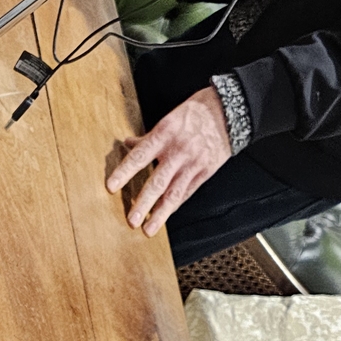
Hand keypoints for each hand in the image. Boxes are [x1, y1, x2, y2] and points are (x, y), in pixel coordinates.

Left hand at [106, 86, 231, 236]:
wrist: (229, 111)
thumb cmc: (196, 112)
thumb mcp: (169, 118)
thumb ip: (149, 136)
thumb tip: (128, 144)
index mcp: (165, 134)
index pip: (139, 156)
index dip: (125, 172)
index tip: (111, 187)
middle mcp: (178, 151)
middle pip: (157, 181)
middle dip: (143, 203)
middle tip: (132, 220)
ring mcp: (192, 164)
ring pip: (174, 193)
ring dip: (160, 214)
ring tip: (148, 229)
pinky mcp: (205, 172)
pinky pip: (187, 192)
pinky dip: (174, 206)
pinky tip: (165, 216)